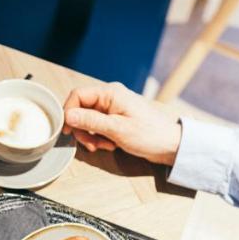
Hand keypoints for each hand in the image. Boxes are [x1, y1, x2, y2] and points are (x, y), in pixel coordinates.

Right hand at [62, 82, 182, 164]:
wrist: (171, 145)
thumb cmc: (149, 135)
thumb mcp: (117, 129)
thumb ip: (90, 121)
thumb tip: (68, 115)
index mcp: (111, 93)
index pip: (78, 95)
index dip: (68, 112)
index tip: (68, 131)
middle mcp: (110, 97)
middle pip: (81, 108)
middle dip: (82, 128)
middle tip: (90, 144)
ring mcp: (113, 107)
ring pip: (87, 119)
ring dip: (91, 135)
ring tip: (104, 146)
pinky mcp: (116, 118)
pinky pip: (97, 126)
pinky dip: (99, 137)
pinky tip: (110, 145)